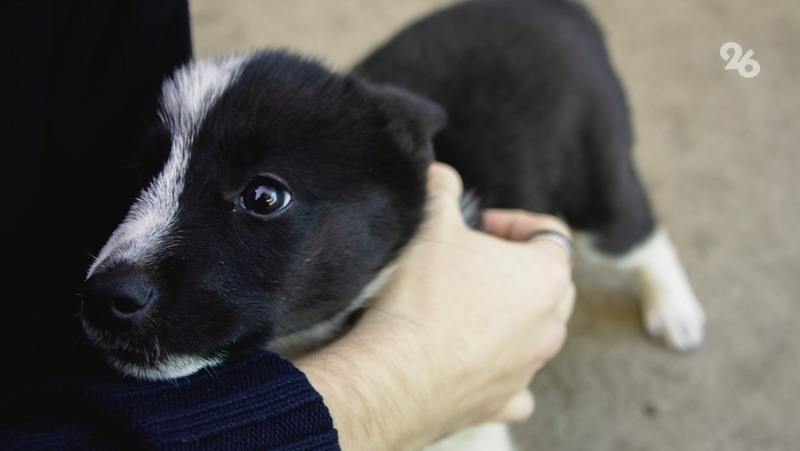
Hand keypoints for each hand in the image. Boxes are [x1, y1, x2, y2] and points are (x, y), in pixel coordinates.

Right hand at [295, 162, 574, 449]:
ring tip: (463, 309)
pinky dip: (501, 372)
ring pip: (536, 334)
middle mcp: (551, 324)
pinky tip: (473, 363)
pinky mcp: (504, 401)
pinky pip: (516, 385)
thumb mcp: (430, 224)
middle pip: (550, 284)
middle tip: (472, 264)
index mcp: (546, 275)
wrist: (397, 373)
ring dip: (509, 317)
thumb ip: (441, 190)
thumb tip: (440, 174)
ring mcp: (530, 366)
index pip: (551, 233)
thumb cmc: (422, 295)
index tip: (479, 226)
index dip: (513, 222)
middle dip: (516, 269)